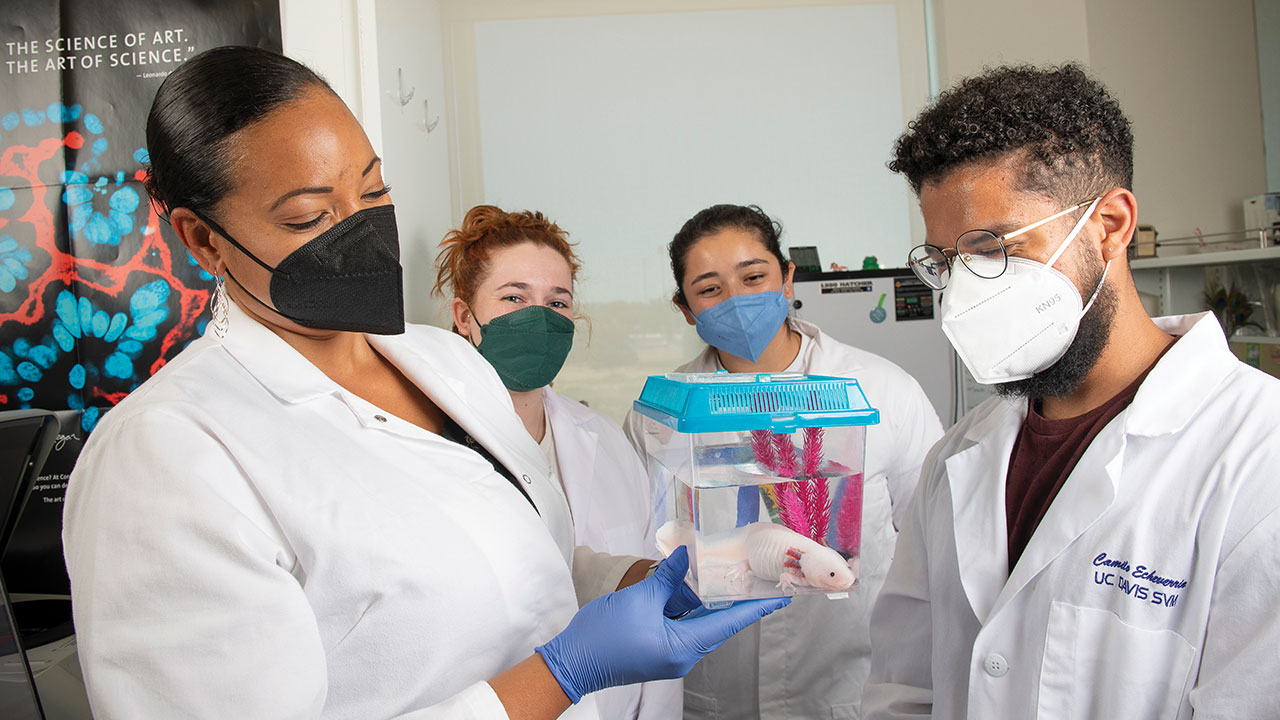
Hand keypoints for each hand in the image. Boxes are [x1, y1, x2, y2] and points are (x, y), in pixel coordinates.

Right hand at [535, 545, 789, 702]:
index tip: (780, 598)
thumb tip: (686, 555)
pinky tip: (690, 590)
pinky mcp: (658, 651)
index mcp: (683, 647)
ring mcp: (670, 655)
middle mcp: (683, 656)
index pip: (729, 623)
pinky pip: (682, 628)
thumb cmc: (604, 635)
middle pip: (717, 625)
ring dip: (708, 603)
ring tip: (725, 578)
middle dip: (734, 601)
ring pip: (699, 625)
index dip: (755, 608)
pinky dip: (689, 609)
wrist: (572, 661)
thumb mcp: (639, 598)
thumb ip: (667, 577)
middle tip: (754, 579)